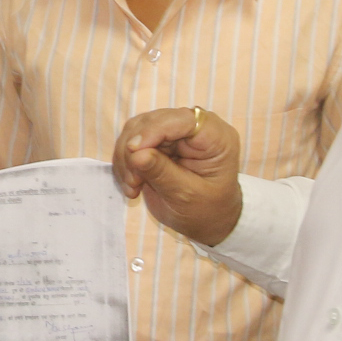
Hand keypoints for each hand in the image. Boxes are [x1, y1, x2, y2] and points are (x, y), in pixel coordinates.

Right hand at [112, 106, 244, 245]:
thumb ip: (162, 173)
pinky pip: (131, 141)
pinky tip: (132, 184)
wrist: (206, 221)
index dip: (154, 130)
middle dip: (135, 150)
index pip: (183, 119)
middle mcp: (195, 128)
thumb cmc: (207, 210)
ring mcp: (175, 132)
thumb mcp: (187, 196)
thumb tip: (135, 154)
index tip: (133, 151)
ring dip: (126, 157)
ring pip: (136, 128)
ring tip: (132, 186)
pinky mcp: (158, 141)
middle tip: (133, 182)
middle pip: (153, 121)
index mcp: (216, 138)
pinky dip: (125, 162)